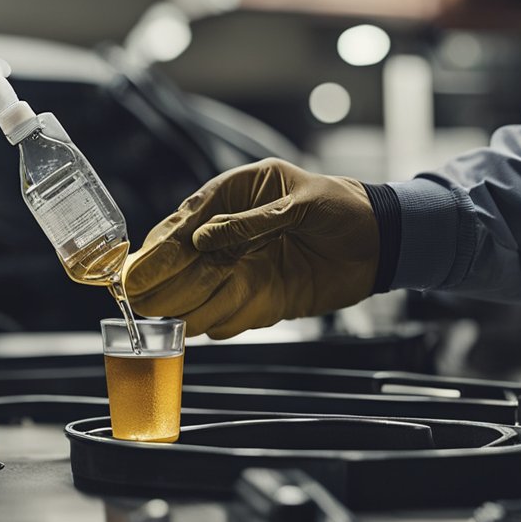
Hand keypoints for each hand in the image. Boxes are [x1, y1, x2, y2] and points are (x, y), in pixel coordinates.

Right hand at [124, 158, 378, 338]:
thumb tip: (204, 239)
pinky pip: (227, 314)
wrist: (382, 243)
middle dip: (163, 281)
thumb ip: (253, 221)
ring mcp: (243, 266)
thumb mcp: (301, 203)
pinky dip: (215, 322)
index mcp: (234, 195)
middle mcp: (231, 233)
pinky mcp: (260, 296)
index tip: (138, 271)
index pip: (185, 222)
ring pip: (200, 291)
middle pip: (183, 261)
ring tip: (165, 319)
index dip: (160, 248)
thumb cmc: (342, 208)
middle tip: (141, 300)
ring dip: (185, 305)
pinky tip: (200, 326)